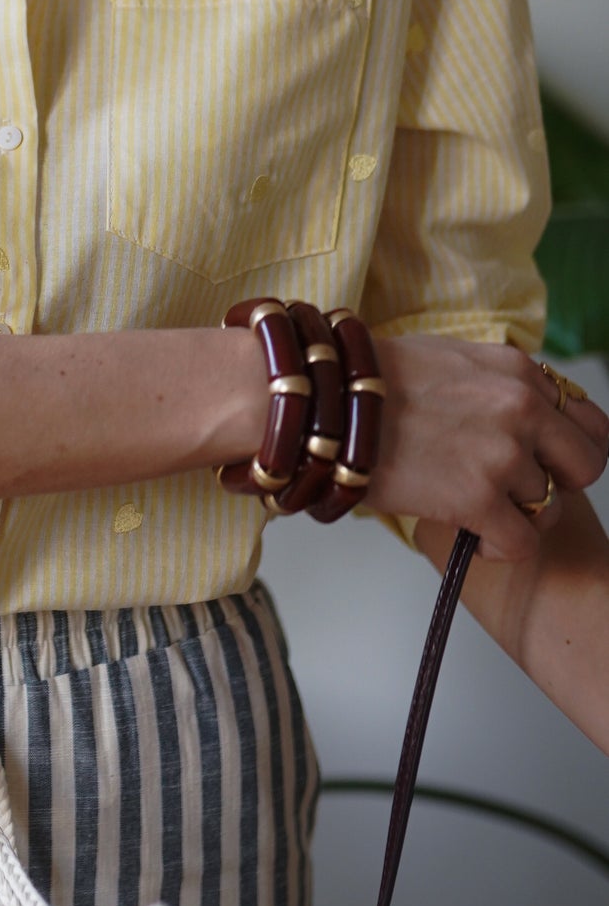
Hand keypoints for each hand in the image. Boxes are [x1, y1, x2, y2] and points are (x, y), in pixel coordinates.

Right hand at [366, 337, 608, 560]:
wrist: (324, 400)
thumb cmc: (368, 380)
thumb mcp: (449, 358)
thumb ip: (495, 383)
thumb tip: (514, 413)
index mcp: (518, 371)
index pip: (589, 420)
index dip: (570, 448)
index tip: (547, 462)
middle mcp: (522, 408)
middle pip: (586, 466)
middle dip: (557, 484)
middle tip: (517, 491)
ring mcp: (503, 454)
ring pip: (549, 508)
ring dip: (517, 516)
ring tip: (478, 512)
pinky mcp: (476, 498)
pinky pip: (520, 542)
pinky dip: (498, 547)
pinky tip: (472, 536)